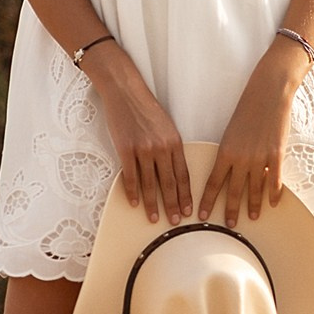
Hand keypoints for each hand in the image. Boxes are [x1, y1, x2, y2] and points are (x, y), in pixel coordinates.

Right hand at [87, 48, 191, 224]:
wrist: (125, 91)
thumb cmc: (146, 107)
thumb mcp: (166, 126)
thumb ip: (170, 147)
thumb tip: (173, 171)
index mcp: (175, 142)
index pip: (183, 175)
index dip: (186, 195)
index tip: (189, 211)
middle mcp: (161, 147)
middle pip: (169, 183)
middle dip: (173, 205)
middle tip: (175, 222)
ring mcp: (143, 149)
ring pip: (150, 183)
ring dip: (153, 204)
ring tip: (154, 218)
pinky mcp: (125, 149)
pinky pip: (130, 176)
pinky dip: (133, 191)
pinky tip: (134, 203)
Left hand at [198, 56, 301, 226]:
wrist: (268, 94)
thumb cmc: (247, 110)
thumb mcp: (231, 133)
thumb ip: (229, 153)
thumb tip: (225, 170)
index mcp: (225, 152)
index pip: (212, 183)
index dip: (207, 201)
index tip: (201, 216)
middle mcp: (241, 158)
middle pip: (233, 191)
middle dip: (230, 210)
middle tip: (228, 225)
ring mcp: (260, 158)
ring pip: (255, 189)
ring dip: (253, 205)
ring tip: (252, 217)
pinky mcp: (277, 155)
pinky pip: (275, 180)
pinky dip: (274, 193)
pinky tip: (273, 203)